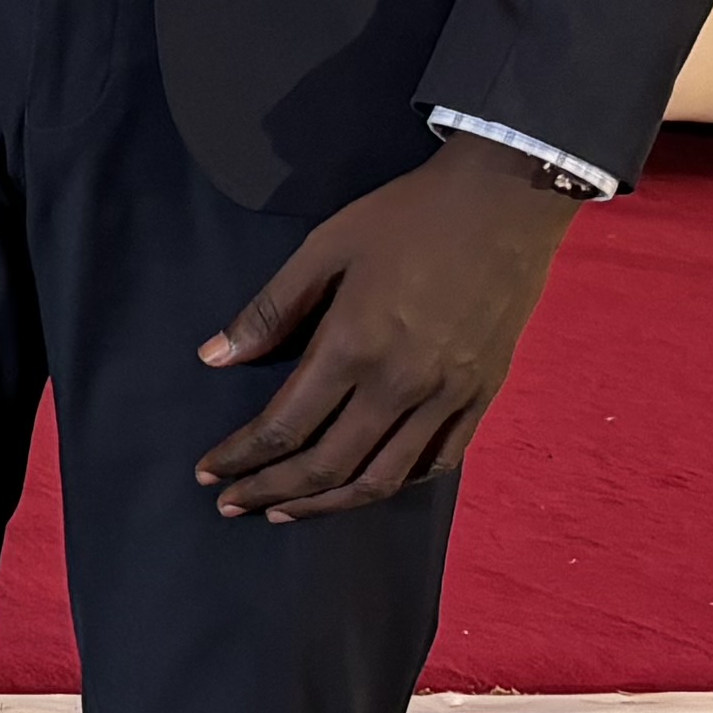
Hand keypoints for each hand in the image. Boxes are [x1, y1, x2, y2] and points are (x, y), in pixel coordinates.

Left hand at [191, 133, 580, 519]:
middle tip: (230, 504)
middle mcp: (401, 385)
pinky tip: (362, 486)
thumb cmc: (406, 218)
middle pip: (327, 466)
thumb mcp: (324, 249)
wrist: (506, 201)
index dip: (240, 457)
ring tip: (285, 512)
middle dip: (270, 492)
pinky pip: (436, 462)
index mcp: (354, 347)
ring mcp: (449, 396)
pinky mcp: (483, 397)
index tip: (206, 472)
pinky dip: (393, 484)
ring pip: (381, 479)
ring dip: (326, 505)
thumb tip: (213, 358)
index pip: (284, 426)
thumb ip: (270, 311)